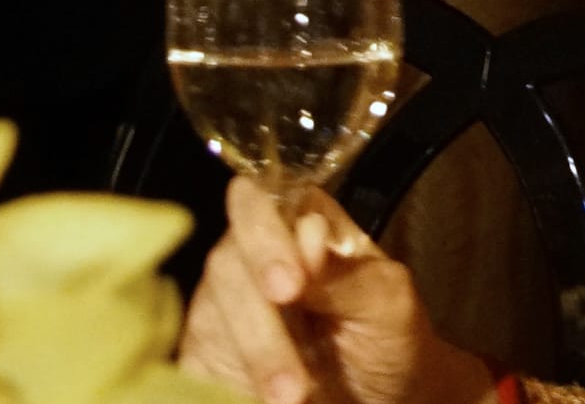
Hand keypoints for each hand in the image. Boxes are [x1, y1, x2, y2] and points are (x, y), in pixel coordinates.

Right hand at [174, 180, 489, 403]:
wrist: (384, 398)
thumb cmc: (388, 336)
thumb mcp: (388, 302)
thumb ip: (345, 271)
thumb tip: (306, 233)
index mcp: (300, 224)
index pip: (263, 199)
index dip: (266, 234)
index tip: (291, 283)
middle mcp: (252, 258)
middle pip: (229, 260)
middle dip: (260, 306)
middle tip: (290, 339)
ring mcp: (224, 308)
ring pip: (212, 313)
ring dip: (256, 353)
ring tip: (297, 393)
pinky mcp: (207, 355)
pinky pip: (197, 358)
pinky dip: (230, 377)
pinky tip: (258, 395)